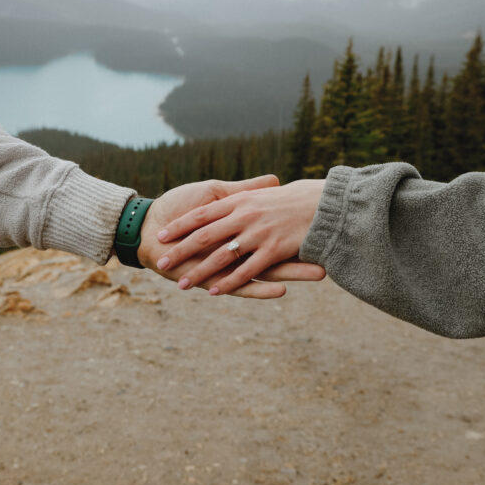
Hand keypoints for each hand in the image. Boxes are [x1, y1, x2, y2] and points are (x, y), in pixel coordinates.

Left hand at [155, 179, 325, 295]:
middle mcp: (245, 216)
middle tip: (161, 263)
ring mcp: (258, 235)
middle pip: (205, 236)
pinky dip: (230, 282)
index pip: (202, 214)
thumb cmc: (289, 197)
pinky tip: (214, 291)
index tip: (160, 234)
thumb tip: (217, 202)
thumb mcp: (259, 193)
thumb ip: (237, 197)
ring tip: (182, 284)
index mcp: (239, 201)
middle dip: (181, 251)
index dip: (180, 225)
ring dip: (200, 272)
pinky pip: (247, 271)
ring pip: (222, 257)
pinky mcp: (273, 250)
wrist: (324, 202)